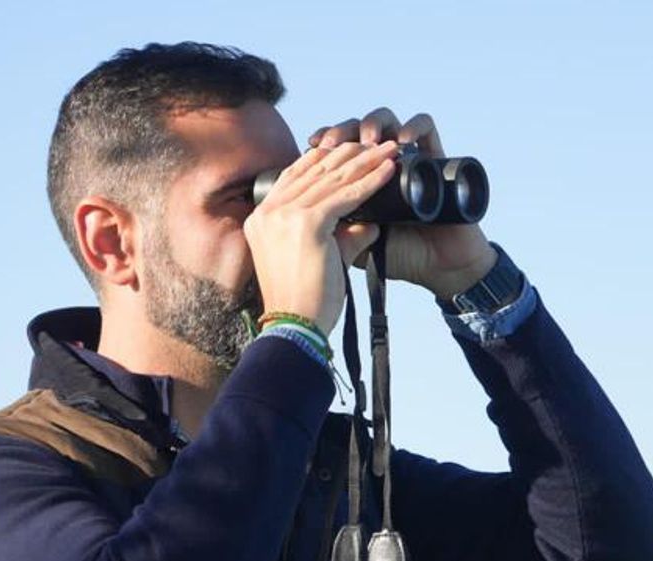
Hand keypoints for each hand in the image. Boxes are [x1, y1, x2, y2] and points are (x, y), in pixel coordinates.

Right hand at [241, 140, 400, 334]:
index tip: (349, 149)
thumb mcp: (318, 259)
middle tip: (378, 141)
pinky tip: (388, 170)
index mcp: (261, 218)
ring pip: (333, 178)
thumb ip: (342, 237)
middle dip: (349, 153)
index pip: (295, 176)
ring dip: (366, 160)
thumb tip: (370, 223)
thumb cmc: (306, 302)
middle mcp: (268, 211)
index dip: (324, 159)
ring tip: (390, 149)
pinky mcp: (307, 223)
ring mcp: (284, 215)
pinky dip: (370, 181)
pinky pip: (346, 196)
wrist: (297, 327)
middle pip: (315, 170)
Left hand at [309, 108, 497, 297]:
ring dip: (373, 124)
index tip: (307, 147)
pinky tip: (402, 141)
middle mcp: (385, 162)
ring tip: (366, 142)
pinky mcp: (438, 158)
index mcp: (363, 178)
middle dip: (341, 133)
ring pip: (386, 119)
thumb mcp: (354, 247)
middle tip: (330, 142)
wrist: (442, 269)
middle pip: (357, 130)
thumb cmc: (400, 258)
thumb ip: (330, 230)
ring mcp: (411, 156)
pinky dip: (415, 126)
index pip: (337, 149)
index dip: (321, 147)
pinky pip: (426, 127)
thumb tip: (301, 212)